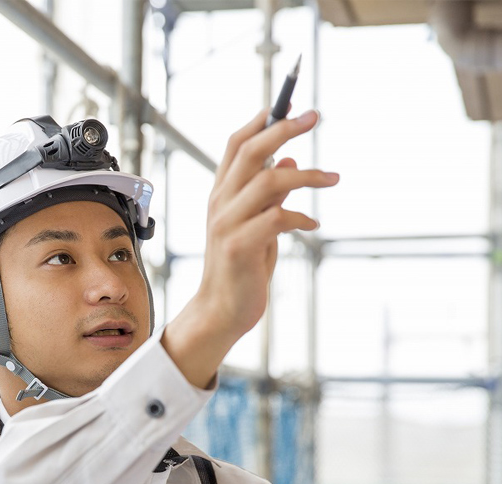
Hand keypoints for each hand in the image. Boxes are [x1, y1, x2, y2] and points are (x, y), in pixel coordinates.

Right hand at [162, 109, 338, 388]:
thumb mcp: (257, 224)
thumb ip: (268, 195)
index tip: (288, 103)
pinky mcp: (240, 246)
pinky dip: (301, 217)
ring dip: (306, 175)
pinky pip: (278, 218)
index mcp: (221, 194)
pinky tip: (314, 224)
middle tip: (316, 116)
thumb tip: (287, 162)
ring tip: (334, 178)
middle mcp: (219, 203)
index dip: (261, 121)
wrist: (223, 309)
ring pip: (267, 180)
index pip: (235, 145)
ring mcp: (226, 224)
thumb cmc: (242, 267)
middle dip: (283, 129)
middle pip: (249, 152)